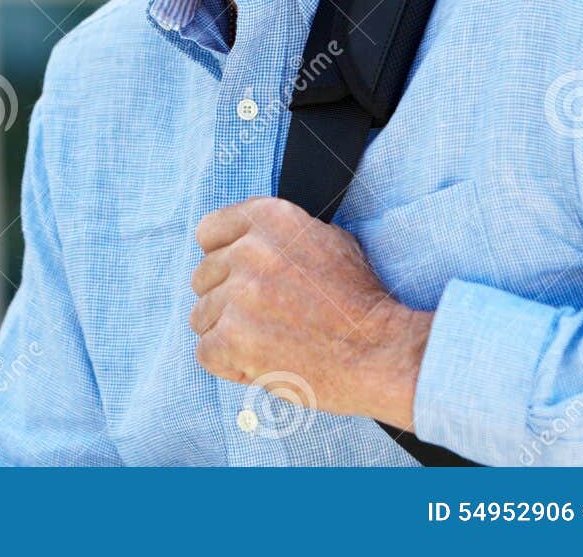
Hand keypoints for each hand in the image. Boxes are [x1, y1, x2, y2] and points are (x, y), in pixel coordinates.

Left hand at [189, 196, 431, 428]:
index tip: (240, 276)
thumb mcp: (329, 240)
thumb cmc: (361, 301)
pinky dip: (230, 364)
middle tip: (267, 317)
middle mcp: (248, 251)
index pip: (209, 231)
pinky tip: (264, 362)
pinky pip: (205, 352)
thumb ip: (278, 236)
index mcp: (270, 218)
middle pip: (202, 277)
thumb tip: (243, 242)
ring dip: (228, 334)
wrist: (381, 351)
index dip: (222, 257)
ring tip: (270, 341)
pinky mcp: (233, 339)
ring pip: (200, 317)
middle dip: (227, 299)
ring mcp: (238, 296)